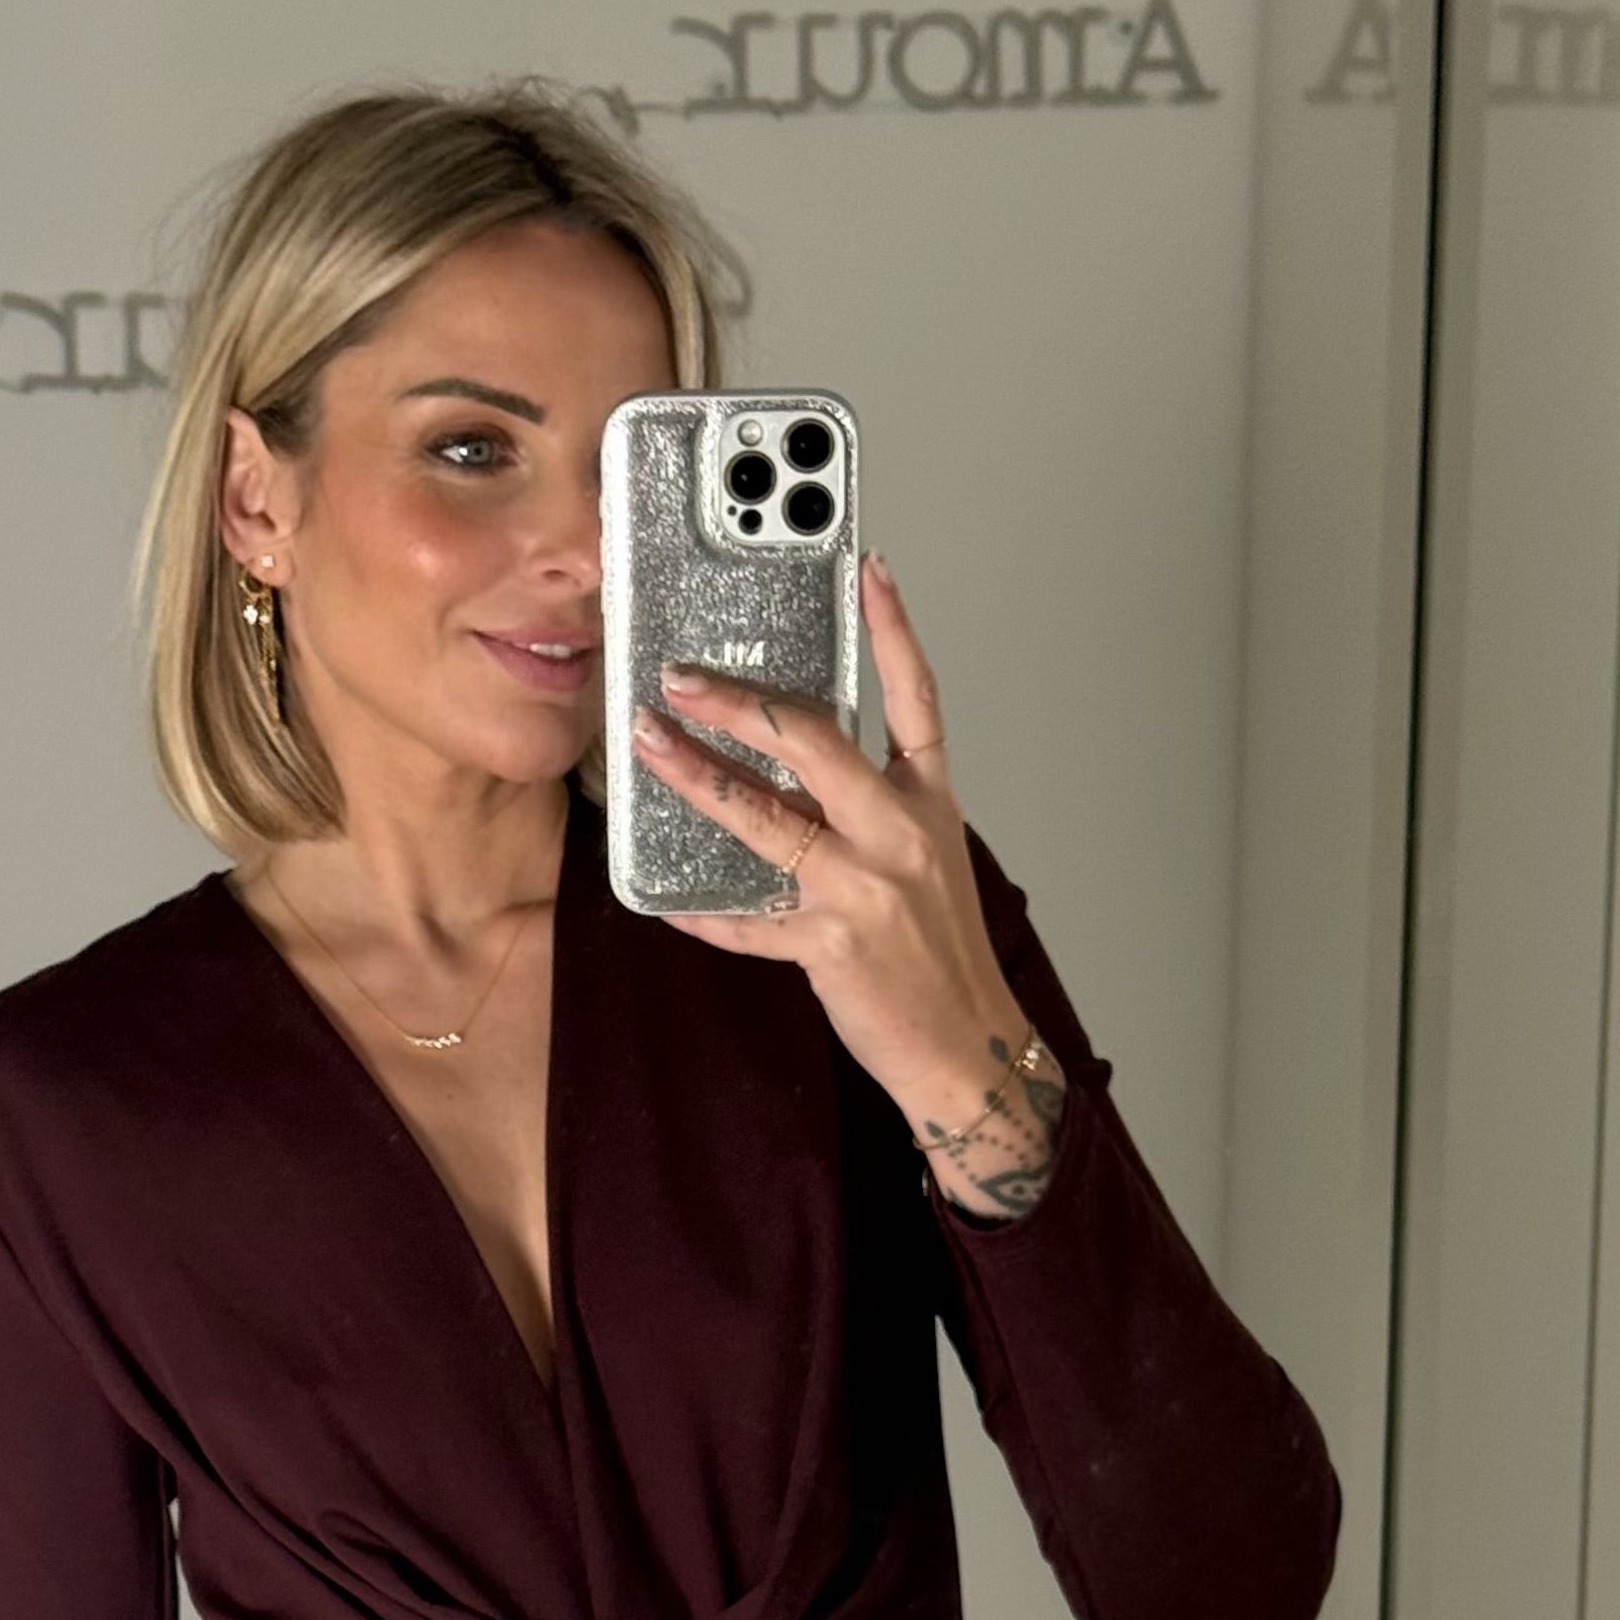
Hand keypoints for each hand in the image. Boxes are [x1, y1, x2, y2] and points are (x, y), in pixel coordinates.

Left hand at [630, 550, 1058, 1180]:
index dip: (893, 629)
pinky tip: (664, 900)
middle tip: (685, 678)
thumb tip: (797, 773)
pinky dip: (702, 911)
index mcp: (929, 805)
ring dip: (697, 777)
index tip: (866, 569)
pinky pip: (747, 921)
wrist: (968, 1050)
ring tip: (651, 745)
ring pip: (765, 817)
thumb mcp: (928, 862)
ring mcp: (864, 888)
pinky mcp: (829, 944)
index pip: (918, 698)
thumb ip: (874, 811)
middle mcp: (899, 834)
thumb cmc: (943, 956)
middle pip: (815, 742)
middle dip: (741, 703)